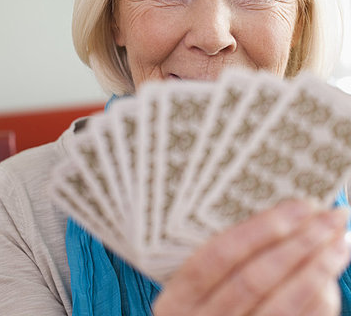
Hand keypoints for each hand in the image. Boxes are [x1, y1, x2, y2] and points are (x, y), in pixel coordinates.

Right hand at [153, 200, 348, 315]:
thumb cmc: (203, 306)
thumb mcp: (193, 286)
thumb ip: (224, 257)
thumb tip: (285, 217)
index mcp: (177, 297)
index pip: (218, 255)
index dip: (260, 229)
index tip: (300, 206)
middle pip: (253, 279)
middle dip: (298, 244)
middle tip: (331, 217)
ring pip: (280, 307)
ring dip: (316, 271)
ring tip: (340, 242)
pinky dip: (318, 303)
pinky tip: (330, 280)